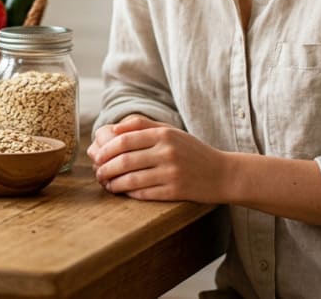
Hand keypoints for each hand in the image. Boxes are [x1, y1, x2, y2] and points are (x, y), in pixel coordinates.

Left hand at [88, 115, 230, 202]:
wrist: (223, 173)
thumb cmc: (192, 151)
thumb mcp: (171, 131)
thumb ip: (142, 126)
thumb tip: (112, 128)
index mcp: (164, 134)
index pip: (124, 140)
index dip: (105, 150)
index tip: (97, 157)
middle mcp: (167, 152)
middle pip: (124, 160)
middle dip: (105, 168)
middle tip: (97, 173)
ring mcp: (172, 173)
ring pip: (131, 179)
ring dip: (113, 183)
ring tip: (106, 184)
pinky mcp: (176, 191)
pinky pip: (144, 193)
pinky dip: (129, 193)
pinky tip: (123, 192)